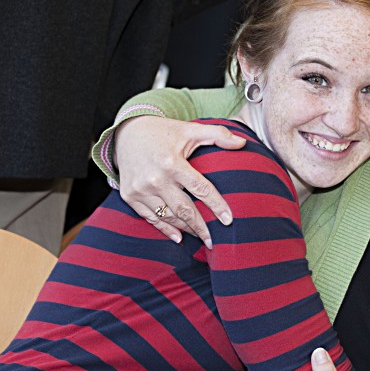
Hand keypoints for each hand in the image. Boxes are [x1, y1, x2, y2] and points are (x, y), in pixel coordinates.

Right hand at [115, 116, 245, 243]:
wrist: (126, 133)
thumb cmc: (164, 132)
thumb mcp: (190, 129)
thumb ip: (218, 134)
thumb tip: (243, 142)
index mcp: (172, 163)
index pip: (200, 189)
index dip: (216, 206)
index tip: (228, 220)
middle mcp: (156, 179)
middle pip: (184, 210)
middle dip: (202, 228)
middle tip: (215, 241)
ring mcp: (141, 189)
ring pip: (168, 217)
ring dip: (186, 229)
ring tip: (201, 236)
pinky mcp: (130, 196)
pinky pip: (150, 218)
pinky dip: (165, 229)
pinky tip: (178, 237)